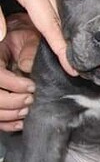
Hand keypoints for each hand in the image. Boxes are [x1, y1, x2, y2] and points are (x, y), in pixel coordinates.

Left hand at [0, 0, 75, 76]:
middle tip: (78, 67)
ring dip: (66, 30)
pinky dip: (59, 15)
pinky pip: (55, 0)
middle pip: (60, 19)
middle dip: (69, 44)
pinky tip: (59, 25)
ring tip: (72, 51)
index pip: (49, 24)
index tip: (73, 67)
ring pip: (59, 9)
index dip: (61, 48)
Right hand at [0, 13, 35, 130]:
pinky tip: (20, 122)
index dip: (13, 84)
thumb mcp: (28, 37)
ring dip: (10, 114)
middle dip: (12, 101)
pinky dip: (7, 124)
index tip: (31, 87)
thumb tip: (26, 66)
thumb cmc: (23, 40)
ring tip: (27, 110)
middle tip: (31, 100)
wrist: (16, 44)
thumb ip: (29, 48)